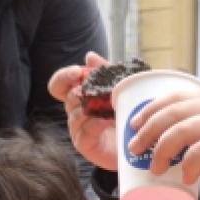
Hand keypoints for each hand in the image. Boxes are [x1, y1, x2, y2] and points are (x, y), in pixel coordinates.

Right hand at [48, 51, 118, 170]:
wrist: (139, 141)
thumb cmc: (127, 112)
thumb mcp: (120, 87)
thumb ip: (105, 71)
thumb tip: (89, 56)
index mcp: (79, 95)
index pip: (59, 84)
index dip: (64, 76)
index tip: (78, 72)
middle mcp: (75, 111)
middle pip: (69, 97)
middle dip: (84, 92)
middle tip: (101, 92)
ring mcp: (77, 128)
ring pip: (76, 114)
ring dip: (94, 108)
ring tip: (112, 106)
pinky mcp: (84, 144)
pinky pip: (85, 131)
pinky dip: (97, 124)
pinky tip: (110, 121)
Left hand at [128, 93, 199, 199]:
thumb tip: (186, 165)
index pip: (179, 96)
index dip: (152, 107)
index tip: (134, 123)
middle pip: (174, 111)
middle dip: (147, 128)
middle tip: (134, 148)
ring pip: (183, 129)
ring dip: (162, 149)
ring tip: (155, 168)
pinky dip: (189, 164)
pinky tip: (187, 178)